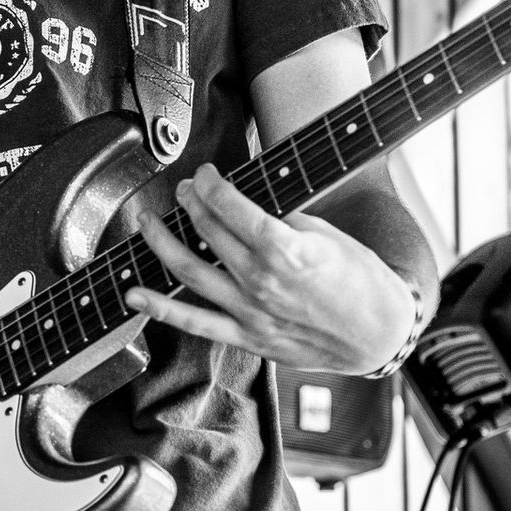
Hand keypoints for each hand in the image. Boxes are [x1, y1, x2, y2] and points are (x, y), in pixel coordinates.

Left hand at [124, 164, 416, 372]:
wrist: (376, 333)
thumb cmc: (360, 281)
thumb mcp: (326, 234)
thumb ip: (283, 218)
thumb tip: (250, 199)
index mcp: (285, 249)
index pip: (230, 206)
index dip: (209, 184)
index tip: (204, 174)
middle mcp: (261, 280)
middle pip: (207, 230)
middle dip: (189, 201)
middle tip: (184, 189)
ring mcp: (250, 311)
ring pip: (188, 270)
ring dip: (161, 240)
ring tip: (148, 221)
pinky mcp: (247, 336)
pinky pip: (194, 322)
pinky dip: (159, 308)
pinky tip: (135, 294)